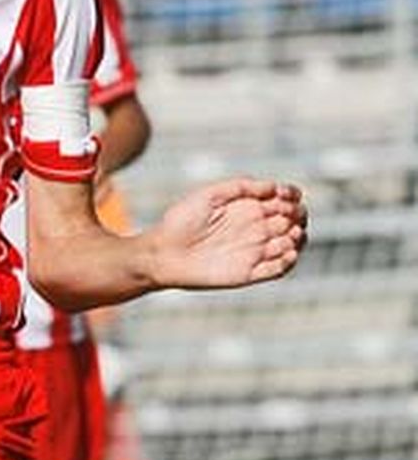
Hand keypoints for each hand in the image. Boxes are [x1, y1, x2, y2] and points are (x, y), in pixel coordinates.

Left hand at [151, 178, 306, 289]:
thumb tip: (274, 186)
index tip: (289, 194)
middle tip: (286, 215)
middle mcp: (254, 228)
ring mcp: (254, 251)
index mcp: (247, 207)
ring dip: (297, 238)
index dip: (292, 195)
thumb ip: (241, 186)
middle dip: (297, 216)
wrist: (164, 253)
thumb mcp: (209, 195)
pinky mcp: (250, 273)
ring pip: (291, 244)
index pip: (283, 200)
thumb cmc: (182, 220)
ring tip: (287, 234)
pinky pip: (279, 269)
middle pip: (293, 221)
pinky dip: (288, 262)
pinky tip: (285, 253)